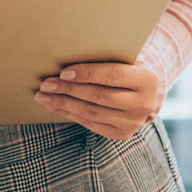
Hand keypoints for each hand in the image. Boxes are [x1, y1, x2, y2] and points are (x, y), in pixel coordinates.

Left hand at [34, 61, 162, 140]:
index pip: (112, 76)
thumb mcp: (125, 59)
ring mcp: (132, 122)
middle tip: (46, 84)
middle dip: (69, 90)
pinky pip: (90, 124)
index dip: (87, 74)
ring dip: (64, 104)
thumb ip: (105, 58)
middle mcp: (143, 104)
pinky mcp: (121, 134)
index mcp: (147, 80)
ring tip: (44, 96)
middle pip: (99, 96)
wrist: (147, 94)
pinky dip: (70, 114)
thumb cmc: (128, 69)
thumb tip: (67, 58)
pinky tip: (55, 105)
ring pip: (92, 113)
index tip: (63, 72)